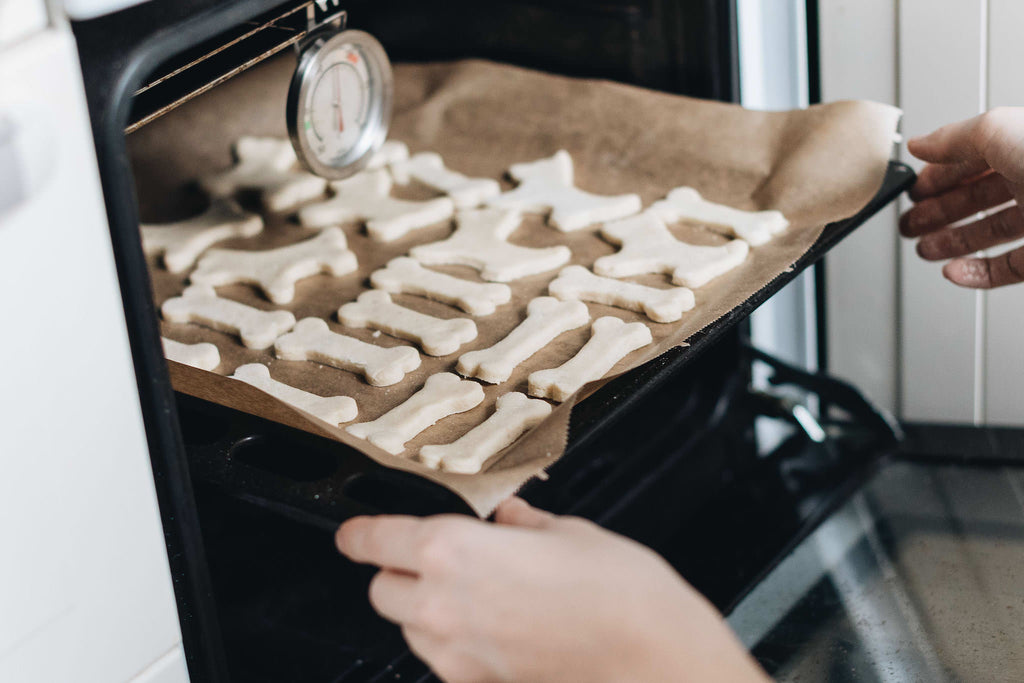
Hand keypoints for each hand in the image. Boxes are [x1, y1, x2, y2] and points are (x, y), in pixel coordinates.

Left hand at [336, 498, 767, 682]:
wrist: (659, 667)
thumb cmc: (623, 597)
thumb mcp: (574, 534)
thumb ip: (527, 525)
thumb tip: (510, 520)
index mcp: (455, 551)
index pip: (375, 541)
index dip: (359, 534)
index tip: (354, 533)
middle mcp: (443, 607)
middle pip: (381, 592)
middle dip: (398, 573)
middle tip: (436, 559)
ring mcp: (458, 657)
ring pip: (410, 631)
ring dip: (425, 612)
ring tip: (478, 596)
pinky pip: (444, 663)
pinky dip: (455, 645)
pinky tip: (500, 630)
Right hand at [902, 108, 1023, 287]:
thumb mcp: (1000, 132)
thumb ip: (955, 138)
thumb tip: (921, 143)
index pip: (976, 157)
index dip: (941, 172)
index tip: (914, 187)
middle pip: (979, 196)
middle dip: (940, 210)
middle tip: (911, 221)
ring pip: (990, 232)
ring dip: (951, 241)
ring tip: (924, 248)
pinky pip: (1007, 268)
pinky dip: (976, 272)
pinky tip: (953, 270)